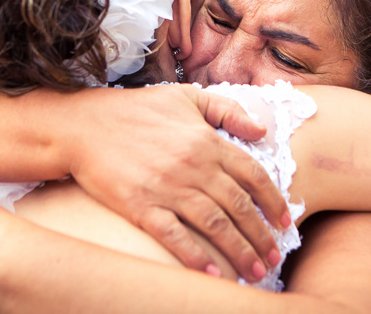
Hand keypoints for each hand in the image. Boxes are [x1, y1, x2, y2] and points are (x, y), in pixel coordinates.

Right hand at [70, 84, 289, 281]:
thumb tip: (261, 130)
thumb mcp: (185, 96)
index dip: (273, 201)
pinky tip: (213, 274)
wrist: (84, 125)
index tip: (286, 221)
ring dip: (239, 251)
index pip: (252, 175)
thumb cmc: (136, 110)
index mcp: (206, 140)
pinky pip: (176, 237)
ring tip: (255, 272)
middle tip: (274, 257)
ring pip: (214, 224)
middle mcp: (193, 165)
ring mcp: (167, 187)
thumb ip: (226, 109)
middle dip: (261, 235)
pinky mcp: (141, 206)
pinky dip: (197, 258)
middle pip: (238, 206)